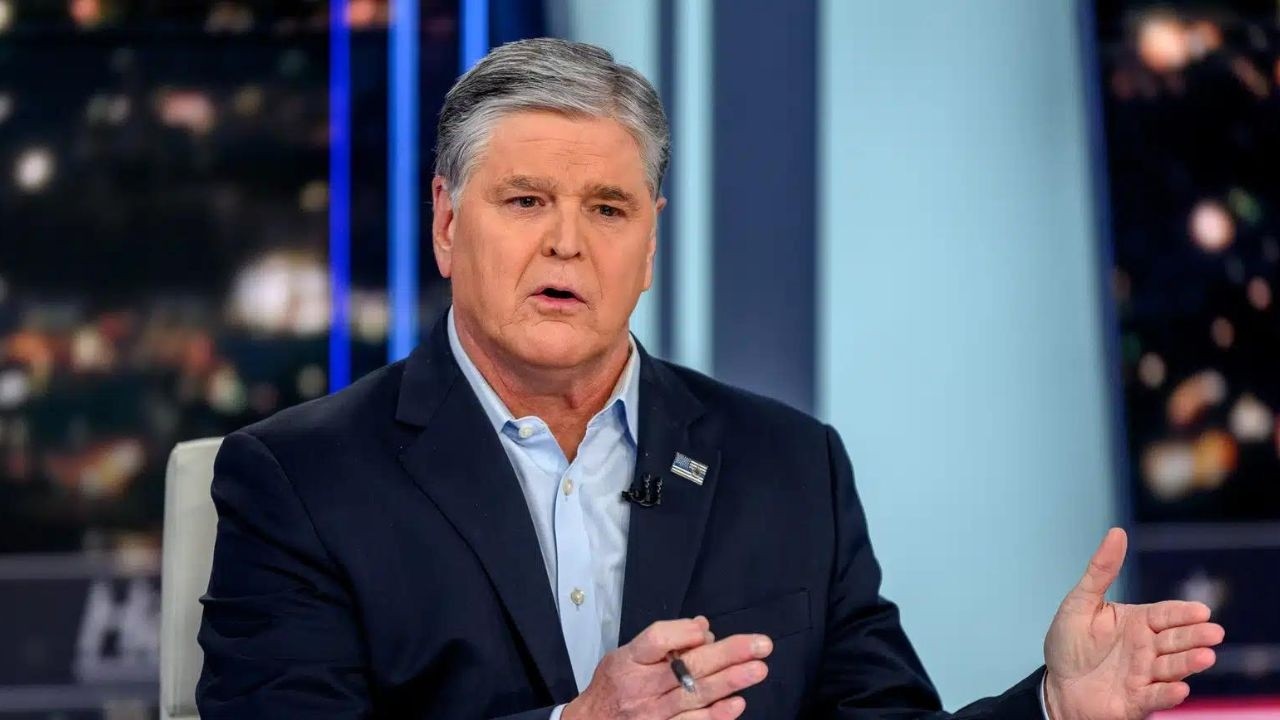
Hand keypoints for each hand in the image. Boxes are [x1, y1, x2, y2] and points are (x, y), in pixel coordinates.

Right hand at [562, 616, 772, 719]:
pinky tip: (737, 703)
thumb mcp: (626, 655)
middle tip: (762, 645)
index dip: (684, 632)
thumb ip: (661, 641)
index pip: (657, 639)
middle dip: (729, 654)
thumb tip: (702, 627)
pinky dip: (716, 715)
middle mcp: (642, 687)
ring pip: (697, 695)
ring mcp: (653, 714)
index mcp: (630, 661)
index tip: (705, 629)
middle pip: (688, 666)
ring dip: (731, 681)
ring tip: (758, 669)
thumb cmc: (613, 685)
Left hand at [1043, 528, 1224, 719]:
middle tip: (1213, 633)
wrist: (1056, 686)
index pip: (1166, 614)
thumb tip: (1118, 532)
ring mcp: (1144, 674)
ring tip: (1205, 657)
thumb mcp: (1080, 602)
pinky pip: (1156, 697)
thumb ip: (1101, 571)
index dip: (1183, 613)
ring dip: (1189, 663)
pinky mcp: (1137, 700)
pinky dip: (1168, 694)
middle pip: (1176, 640)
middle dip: (1195, 636)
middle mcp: (1146, 647)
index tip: (1201, 611)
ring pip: (1172, 667)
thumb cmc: (1068, 643)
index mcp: (1138, 622)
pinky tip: (1180, 688)